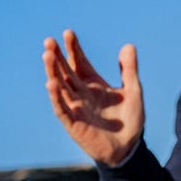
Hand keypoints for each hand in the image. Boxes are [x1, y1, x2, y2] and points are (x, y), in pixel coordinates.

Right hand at [43, 29, 144, 167]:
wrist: (128, 148)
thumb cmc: (129, 120)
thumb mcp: (133, 90)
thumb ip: (129, 69)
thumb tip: (128, 45)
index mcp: (94, 84)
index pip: (79, 62)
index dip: (73, 48)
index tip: (68, 32)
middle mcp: (81, 94)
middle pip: (65, 72)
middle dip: (57, 57)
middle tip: (49, 41)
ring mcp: (76, 108)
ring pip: (60, 87)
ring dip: (52, 72)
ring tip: (47, 55)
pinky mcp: (73, 123)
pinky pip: (61, 108)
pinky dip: (55, 96)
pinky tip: (50, 82)